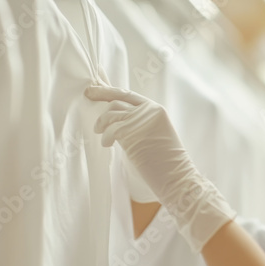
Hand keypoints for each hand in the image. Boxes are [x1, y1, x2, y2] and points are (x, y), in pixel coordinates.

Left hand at [83, 83, 236, 252]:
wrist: (177, 177)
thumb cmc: (166, 164)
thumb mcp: (155, 136)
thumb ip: (138, 124)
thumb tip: (115, 122)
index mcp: (156, 110)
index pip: (129, 95)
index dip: (109, 90)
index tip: (96, 88)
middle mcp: (149, 110)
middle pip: (117, 99)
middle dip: (99, 95)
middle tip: (87, 96)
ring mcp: (140, 120)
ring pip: (111, 113)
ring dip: (102, 123)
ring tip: (100, 134)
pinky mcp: (132, 132)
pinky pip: (111, 129)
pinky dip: (105, 137)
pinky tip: (106, 144)